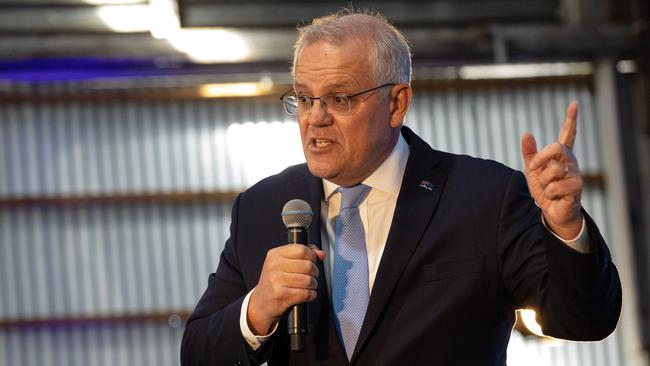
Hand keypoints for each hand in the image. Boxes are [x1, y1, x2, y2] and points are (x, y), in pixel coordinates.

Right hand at [247, 244, 325, 334]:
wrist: (261, 303)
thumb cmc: (275, 282)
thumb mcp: (284, 263)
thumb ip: (303, 255)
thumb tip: (321, 254)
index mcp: (275, 255)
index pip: (302, 250)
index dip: (312, 256)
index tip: (312, 261)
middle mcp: (274, 266)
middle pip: (308, 265)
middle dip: (314, 272)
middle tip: (310, 276)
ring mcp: (277, 281)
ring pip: (308, 280)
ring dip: (313, 285)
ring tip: (307, 287)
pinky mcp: (282, 295)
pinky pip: (306, 293)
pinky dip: (311, 295)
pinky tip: (305, 295)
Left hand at [521, 101, 583, 239]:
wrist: (551, 211)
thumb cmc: (544, 190)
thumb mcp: (532, 170)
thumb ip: (529, 152)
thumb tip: (526, 134)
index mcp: (561, 155)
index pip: (568, 134)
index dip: (571, 119)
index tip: (574, 103)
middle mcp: (571, 162)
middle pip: (556, 148)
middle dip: (540, 159)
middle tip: (534, 170)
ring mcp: (576, 174)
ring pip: (553, 170)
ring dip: (544, 183)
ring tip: (549, 189)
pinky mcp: (576, 188)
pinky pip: (555, 186)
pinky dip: (549, 194)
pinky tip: (555, 197)